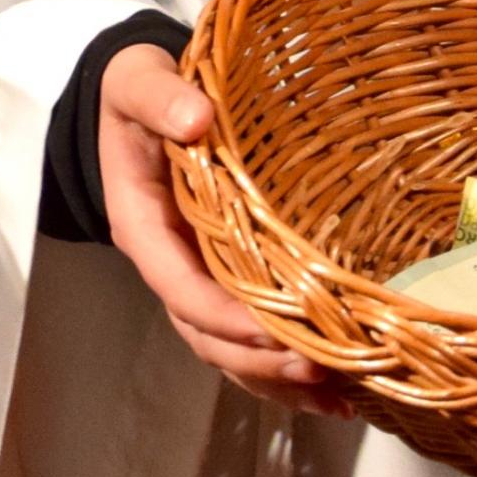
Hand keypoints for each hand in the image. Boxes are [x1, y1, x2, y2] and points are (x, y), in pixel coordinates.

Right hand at [99, 44, 346, 411]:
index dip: (220, 315)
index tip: (268, 331)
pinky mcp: (227, 281)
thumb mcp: (136, 82)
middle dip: (258, 360)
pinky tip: (340, 391)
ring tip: (339, 395)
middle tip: (317, 367)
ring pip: (230, 350)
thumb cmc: (142, 94)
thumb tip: (195, 118)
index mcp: (143, 226)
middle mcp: (170, 265)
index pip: (177, 285)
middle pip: (206, 335)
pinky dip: (289, 369)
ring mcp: (199, 278)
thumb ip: (158, 98)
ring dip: (279, 379)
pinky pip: (252, 338)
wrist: (145, 101)